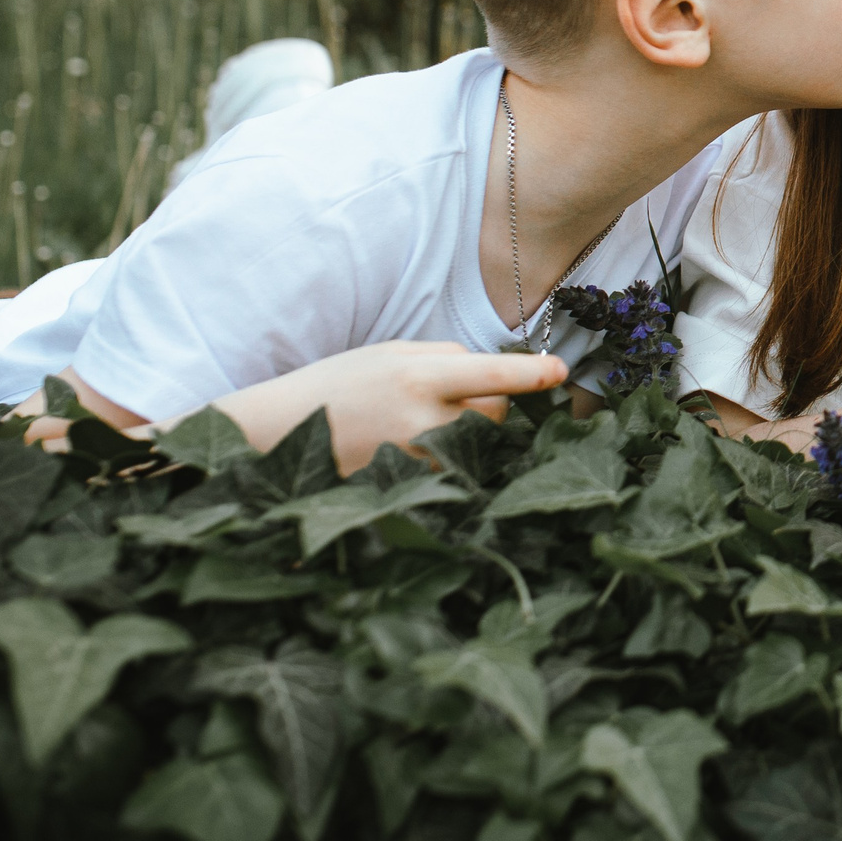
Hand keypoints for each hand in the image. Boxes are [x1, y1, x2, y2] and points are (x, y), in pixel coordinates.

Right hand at [202, 341, 567, 473]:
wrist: (279, 431)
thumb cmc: (340, 385)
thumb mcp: (390, 354)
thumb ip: (445, 358)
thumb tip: (493, 371)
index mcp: (418, 376)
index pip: (491, 375)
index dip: (532, 375)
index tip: (562, 372)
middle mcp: (422, 419)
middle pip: (494, 415)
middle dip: (490, 405)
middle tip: (456, 399)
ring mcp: (416, 459)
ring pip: (476, 446)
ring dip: (469, 435)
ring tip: (425, 424)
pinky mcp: (408, 486)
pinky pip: (452, 470)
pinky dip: (449, 459)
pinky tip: (419, 449)